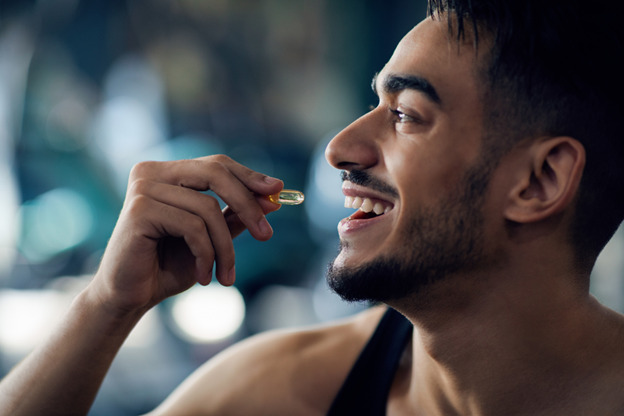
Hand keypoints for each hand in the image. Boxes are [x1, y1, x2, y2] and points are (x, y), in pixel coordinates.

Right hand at [89, 155, 282, 315]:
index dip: (249, 176)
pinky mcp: (139, 210)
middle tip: (267, 235)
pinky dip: (206, 254)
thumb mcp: (211, 238)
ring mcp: (143, 188)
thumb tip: (273, 198)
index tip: (278, 191)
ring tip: (226, 275)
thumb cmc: (168, 266)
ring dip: (225, 248)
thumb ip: (235, 216)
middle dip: (247, 204)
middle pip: (215, 174)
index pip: (217, 164)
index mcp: (168, 173)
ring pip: (208, 209)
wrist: (130, 297)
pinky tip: (203, 276)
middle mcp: (152, 172)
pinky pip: (193, 227)